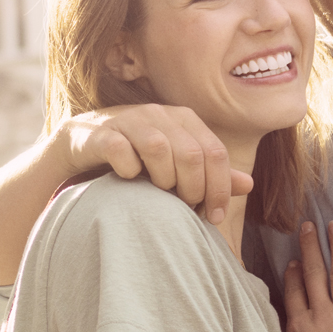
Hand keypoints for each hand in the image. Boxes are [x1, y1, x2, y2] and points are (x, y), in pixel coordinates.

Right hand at [52, 105, 252, 224]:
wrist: (84, 144)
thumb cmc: (138, 156)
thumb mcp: (177, 163)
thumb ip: (210, 173)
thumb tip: (248, 185)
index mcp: (184, 119)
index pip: (215, 152)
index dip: (219, 188)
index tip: (213, 217)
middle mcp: (159, 113)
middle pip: (191, 153)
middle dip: (192, 188)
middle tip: (185, 207)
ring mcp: (128, 120)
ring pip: (158, 148)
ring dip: (163, 179)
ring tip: (159, 192)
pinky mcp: (101, 133)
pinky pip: (120, 150)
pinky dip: (128, 169)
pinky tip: (129, 179)